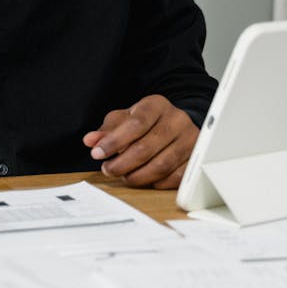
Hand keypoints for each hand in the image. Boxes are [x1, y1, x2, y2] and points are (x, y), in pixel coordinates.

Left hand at [82, 94, 198, 189]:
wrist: (177, 122)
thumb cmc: (147, 121)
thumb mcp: (125, 118)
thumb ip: (107, 129)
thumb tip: (91, 140)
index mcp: (157, 105)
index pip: (135, 124)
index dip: (114, 141)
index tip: (98, 153)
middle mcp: (177, 120)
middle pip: (146, 147)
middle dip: (122, 163)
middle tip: (108, 169)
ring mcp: (189, 140)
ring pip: (161, 165)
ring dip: (138, 175)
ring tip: (124, 175)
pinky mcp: (195, 158)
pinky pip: (175, 177)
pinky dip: (157, 182)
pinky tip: (145, 179)